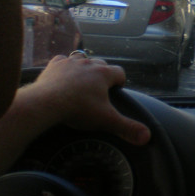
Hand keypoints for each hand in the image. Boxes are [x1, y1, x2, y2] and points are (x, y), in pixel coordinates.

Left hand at [31, 54, 150, 145]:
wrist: (47, 102)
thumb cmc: (79, 109)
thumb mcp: (106, 120)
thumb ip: (127, 128)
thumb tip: (147, 136)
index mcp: (104, 74)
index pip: (119, 72)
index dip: (120, 81)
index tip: (117, 90)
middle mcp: (89, 63)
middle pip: (101, 64)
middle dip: (103, 74)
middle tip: (100, 90)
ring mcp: (70, 62)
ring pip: (83, 59)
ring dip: (84, 68)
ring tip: (82, 81)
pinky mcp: (55, 65)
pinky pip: (62, 60)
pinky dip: (64, 66)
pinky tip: (63, 74)